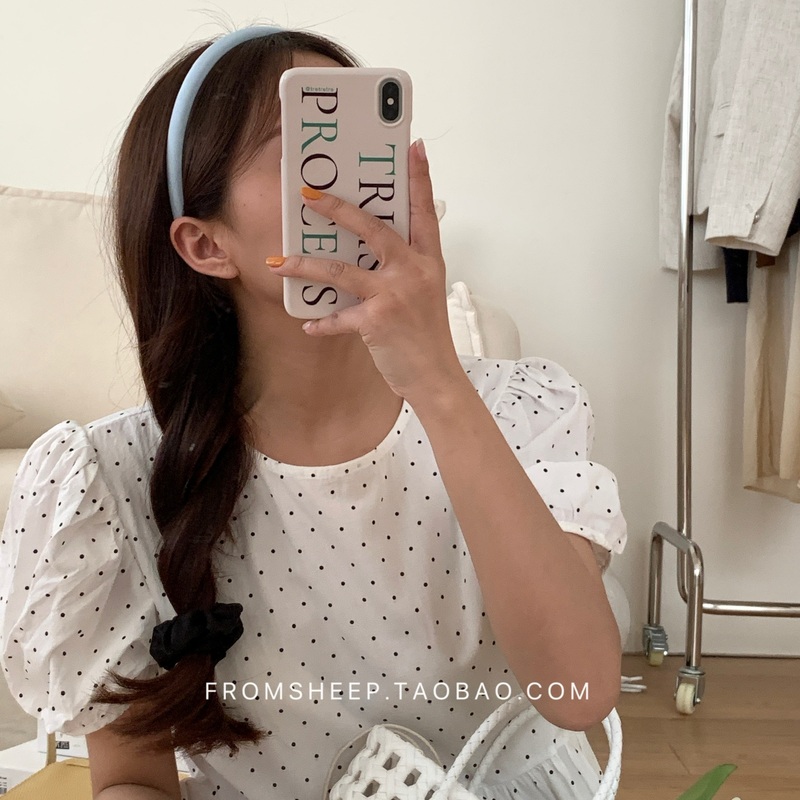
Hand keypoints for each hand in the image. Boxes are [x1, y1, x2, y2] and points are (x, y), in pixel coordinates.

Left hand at [266, 138, 464, 403]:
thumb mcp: (425, 292)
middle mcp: (414, 271)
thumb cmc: (427, 334)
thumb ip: (404, 267)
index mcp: (428, 260)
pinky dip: (322, 322)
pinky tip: (307, 325)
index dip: (419, 179)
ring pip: (341, 271)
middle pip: (373, 229)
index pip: (424, 211)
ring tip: (277, 262)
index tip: (413, 148)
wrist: (436, 375)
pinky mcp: (378, 320)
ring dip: (304, 265)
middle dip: (338, 209)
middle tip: (309, 195)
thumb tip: (373, 251)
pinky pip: (339, 317)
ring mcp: (395, 294)